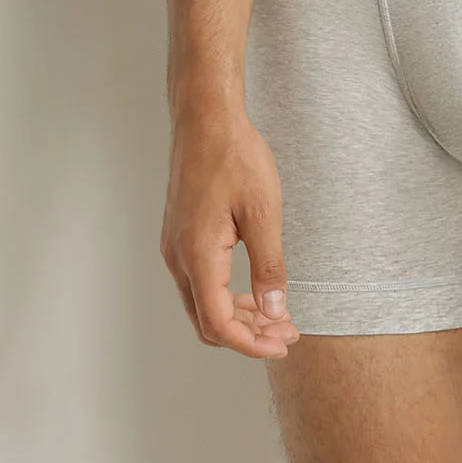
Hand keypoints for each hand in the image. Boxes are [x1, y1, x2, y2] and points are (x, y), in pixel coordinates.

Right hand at [161, 102, 298, 359]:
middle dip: (248, 336)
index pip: (218, 323)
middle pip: (207, 321)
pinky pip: (200, 283)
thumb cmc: (235, 156)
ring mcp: (175, 248)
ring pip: (203, 304)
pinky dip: (227, 296)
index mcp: (197, 254)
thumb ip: (269, 265)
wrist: (205, 119)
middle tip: (286, 334)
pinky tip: (255, 291)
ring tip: (276, 317)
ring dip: (238, 317)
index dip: (251, 344)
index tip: (282, 344)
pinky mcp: (180, 237)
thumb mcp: (263, 211)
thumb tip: (274, 312)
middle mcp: (178, 258)